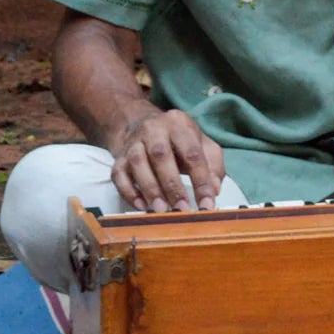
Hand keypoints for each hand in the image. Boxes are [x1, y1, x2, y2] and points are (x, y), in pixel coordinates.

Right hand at [110, 108, 224, 212]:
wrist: (139, 124)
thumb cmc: (177, 140)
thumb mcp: (201, 143)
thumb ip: (213, 164)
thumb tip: (214, 189)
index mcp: (179, 123)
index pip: (192, 152)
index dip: (201, 179)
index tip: (207, 204)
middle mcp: (154, 129)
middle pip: (161, 154)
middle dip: (172, 185)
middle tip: (182, 209)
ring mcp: (134, 143)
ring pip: (138, 163)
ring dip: (150, 189)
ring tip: (161, 210)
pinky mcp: (119, 158)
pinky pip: (119, 174)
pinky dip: (129, 192)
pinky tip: (142, 206)